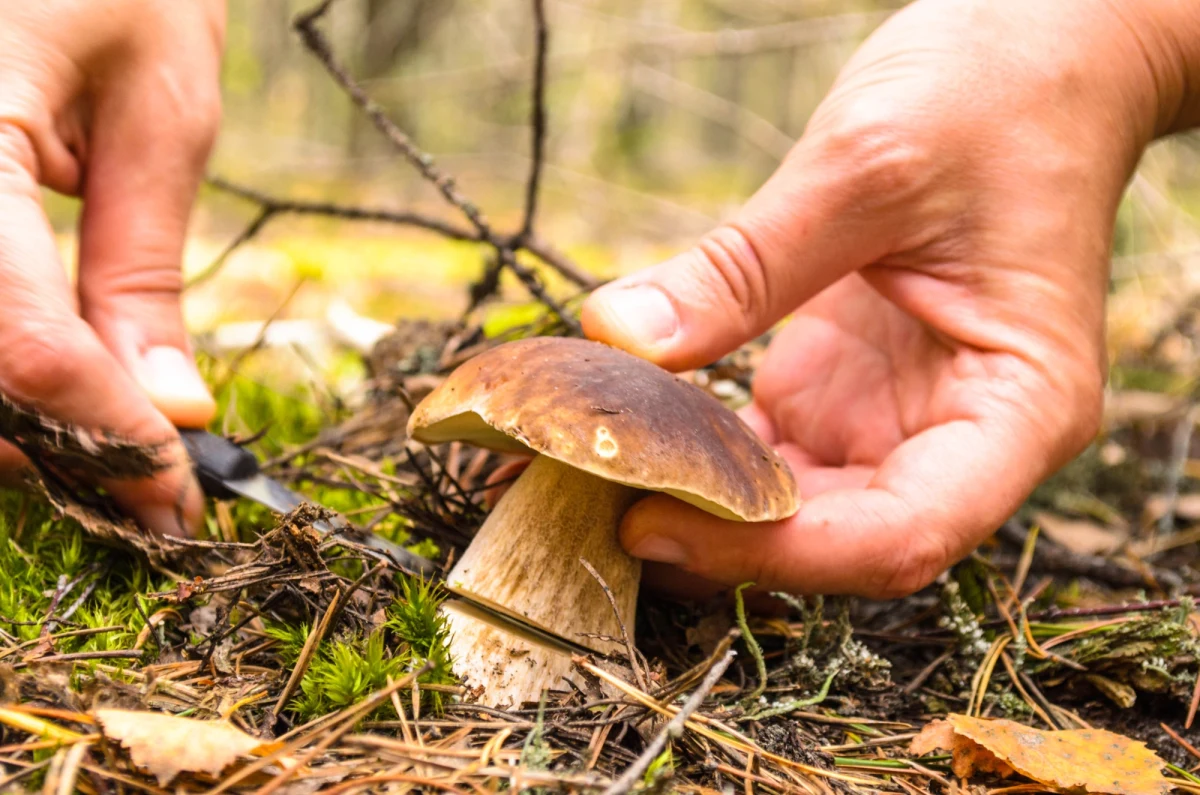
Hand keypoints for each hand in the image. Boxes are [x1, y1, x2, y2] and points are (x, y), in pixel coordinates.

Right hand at [0, 1, 224, 534]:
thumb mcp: (159, 111)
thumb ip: (144, 268)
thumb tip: (170, 408)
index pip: (24, 338)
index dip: (106, 432)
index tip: (176, 489)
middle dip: (55, 444)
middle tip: (149, 478)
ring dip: (11, 424)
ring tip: (112, 435)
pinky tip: (52, 379)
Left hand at [581, 0, 1199, 597]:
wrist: (1031, 59)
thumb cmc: (995, 100)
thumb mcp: (866, 169)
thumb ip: (745, 267)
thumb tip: (617, 336)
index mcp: (1016, 408)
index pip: (901, 533)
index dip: (775, 552)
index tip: (653, 523)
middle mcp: (959, 438)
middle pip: (837, 539)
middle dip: (713, 536)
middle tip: (584, 502)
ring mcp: (894, 420)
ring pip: (788, 510)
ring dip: (690, 502)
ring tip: (581, 475)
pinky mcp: (841, 392)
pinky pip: (760, 452)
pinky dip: (692, 450)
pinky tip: (619, 430)